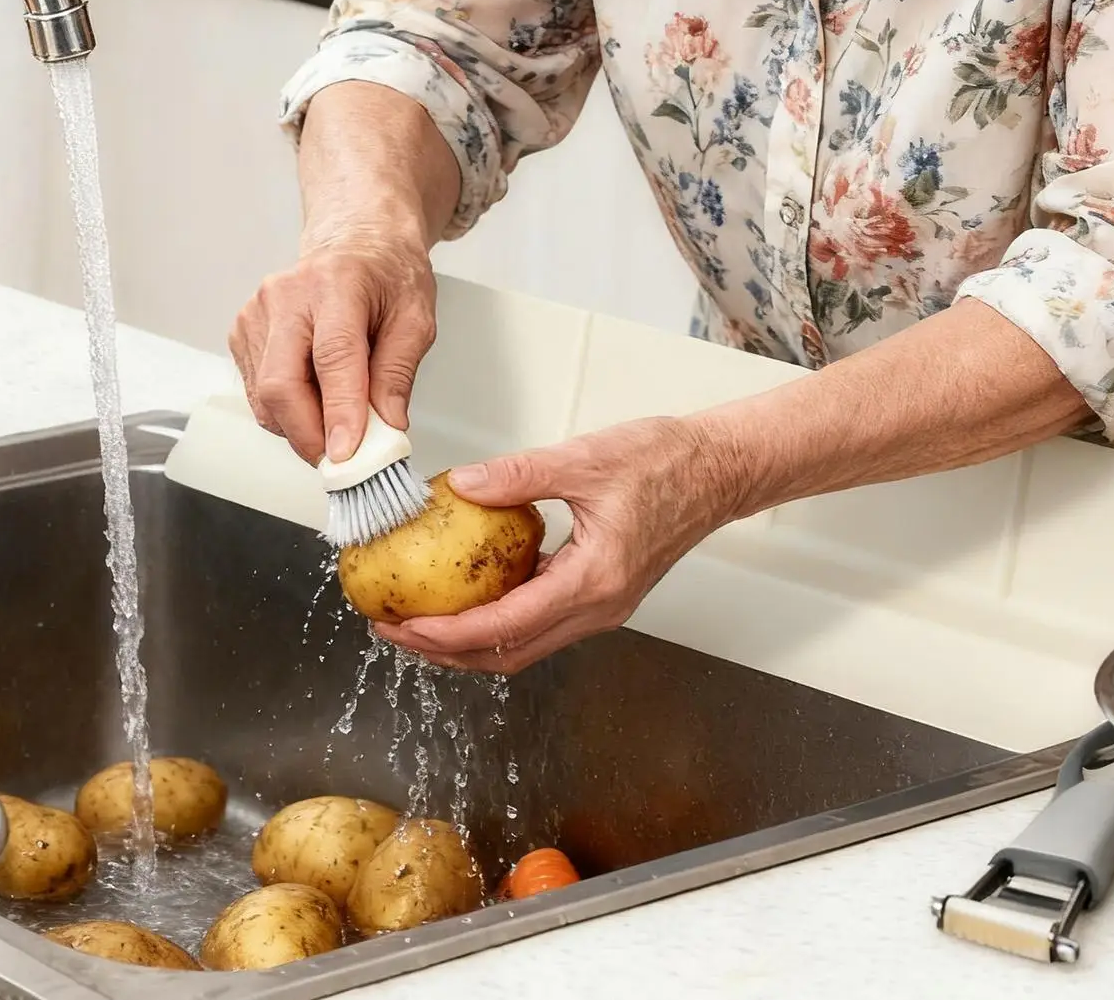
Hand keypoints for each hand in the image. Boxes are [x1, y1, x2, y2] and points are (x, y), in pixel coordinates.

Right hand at [229, 221, 436, 463]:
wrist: (354, 241)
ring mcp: (257, 314)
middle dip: (310, 435)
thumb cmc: (387, 274)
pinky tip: (316, 400)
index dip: (339, 412)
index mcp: (337, 284)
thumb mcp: (416, 317)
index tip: (348, 455)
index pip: (333, 357)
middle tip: (342, 461)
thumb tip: (386, 426)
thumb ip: (398, 372)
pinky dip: (287, 412)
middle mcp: (287, 296)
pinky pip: (258, 392)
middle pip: (282, 384)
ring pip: (265, 397)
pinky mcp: (242, 333)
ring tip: (337, 425)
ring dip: (301, 428)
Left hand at [378, 415, 745, 673]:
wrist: (719, 469)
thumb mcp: (586, 459)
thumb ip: (520, 475)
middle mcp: (599, 606)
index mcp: (595, 581)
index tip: (404, 626)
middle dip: (446, 651)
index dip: (448, 635)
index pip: (507, 627)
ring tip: (422, 620)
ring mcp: (604, 606)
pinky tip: (471, 594)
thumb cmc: (668, 462)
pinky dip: (500, 618)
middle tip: (394, 629)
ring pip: (525, 644)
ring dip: (470, 641)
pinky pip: (542, 621)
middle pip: (510, 653)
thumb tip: (461, 484)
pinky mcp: (603, 593)